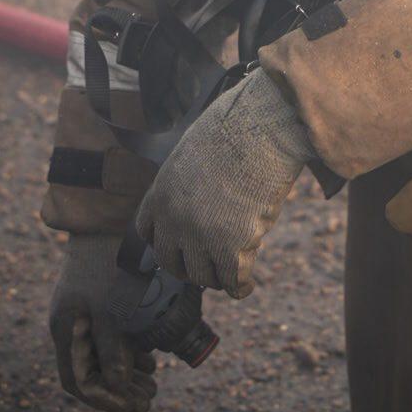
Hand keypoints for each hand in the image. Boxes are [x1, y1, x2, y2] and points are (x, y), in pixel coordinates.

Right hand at [49, 232, 156, 411]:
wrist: (110, 212)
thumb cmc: (110, 260)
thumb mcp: (112, 308)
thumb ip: (112, 349)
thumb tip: (117, 388)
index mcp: (66, 328)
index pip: (77, 381)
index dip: (103, 400)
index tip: (131, 409)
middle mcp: (72, 324)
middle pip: (91, 371)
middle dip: (119, 391)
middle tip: (148, 400)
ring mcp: (85, 312)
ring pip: (103, 356)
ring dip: (126, 374)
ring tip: (153, 383)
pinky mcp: (101, 300)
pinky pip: (111, 337)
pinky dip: (129, 351)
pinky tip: (150, 357)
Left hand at [135, 67, 312, 297]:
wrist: (262, 126)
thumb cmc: (237, 124)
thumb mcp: (195, 148)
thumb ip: (190, 177)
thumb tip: (204, 188)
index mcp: (161, 191)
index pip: (148, 232)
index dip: (166, 241)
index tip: (179, 246)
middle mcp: (174, 219)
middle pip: (171, 262)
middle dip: (189, 268)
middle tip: (205, 268)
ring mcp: (201, 236)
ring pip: (202, 276)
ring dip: (216, 278)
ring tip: (230, 275)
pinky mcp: (231, 247)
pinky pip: (232, 280)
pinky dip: (239, 287)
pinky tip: (246, 285)